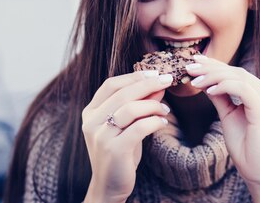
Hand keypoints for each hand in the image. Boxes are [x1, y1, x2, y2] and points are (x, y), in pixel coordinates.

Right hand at [81, 70, 172, 202]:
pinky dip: (154, 122)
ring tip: (166, 110)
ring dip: (152, 105)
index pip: (111, 84)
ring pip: (130, 108)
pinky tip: (162, 123)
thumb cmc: (120, 152)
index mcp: (91, 112)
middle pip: (122, 93)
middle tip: (168, 80)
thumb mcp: (128, 125)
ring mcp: (101, 136)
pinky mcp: (114, 150)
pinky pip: (138, 128)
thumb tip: (157, 85)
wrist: (109, 186)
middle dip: (148, 84)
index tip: (154, 73)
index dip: (133, 77)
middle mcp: (92, 122)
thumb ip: (139, 105)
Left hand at [186, 55, 259, 201]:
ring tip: (194, 79)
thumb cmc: (245, 149)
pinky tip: (207, 90)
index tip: (195, 62)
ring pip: (239, 77)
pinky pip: (242, 89)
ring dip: (213, 75)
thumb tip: (204, 82)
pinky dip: (223, 86)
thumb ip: (221, 98)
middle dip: (212, 67)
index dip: (216, 65)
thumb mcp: (229, 117)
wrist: (259, 173)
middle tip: (189, 66)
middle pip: (237, 72)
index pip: (237, 74)